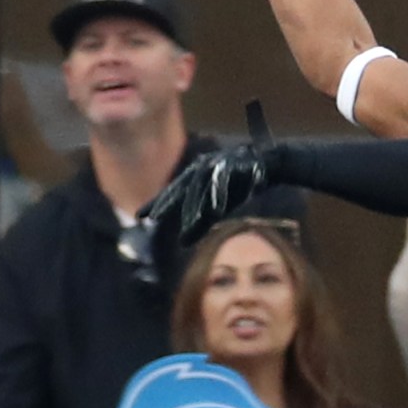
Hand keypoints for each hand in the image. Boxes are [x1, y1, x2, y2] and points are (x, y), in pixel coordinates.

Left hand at [145, 142, 274, 263]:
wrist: (269, 164)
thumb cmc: (237, 186)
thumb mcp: (216, 207)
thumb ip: (199, 223)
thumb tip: (181, 244)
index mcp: (195, 176)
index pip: (172, 191)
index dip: (156, 202)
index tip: (139, 217)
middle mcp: (203, 167)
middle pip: (183, 188)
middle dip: (169, 202)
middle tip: (155, 218)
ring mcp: (220, 164)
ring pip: (204, 185)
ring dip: (197, 203)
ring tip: (190, 222)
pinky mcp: (238, 166)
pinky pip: (227, 182)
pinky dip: (221, 195)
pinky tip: (217, 210)